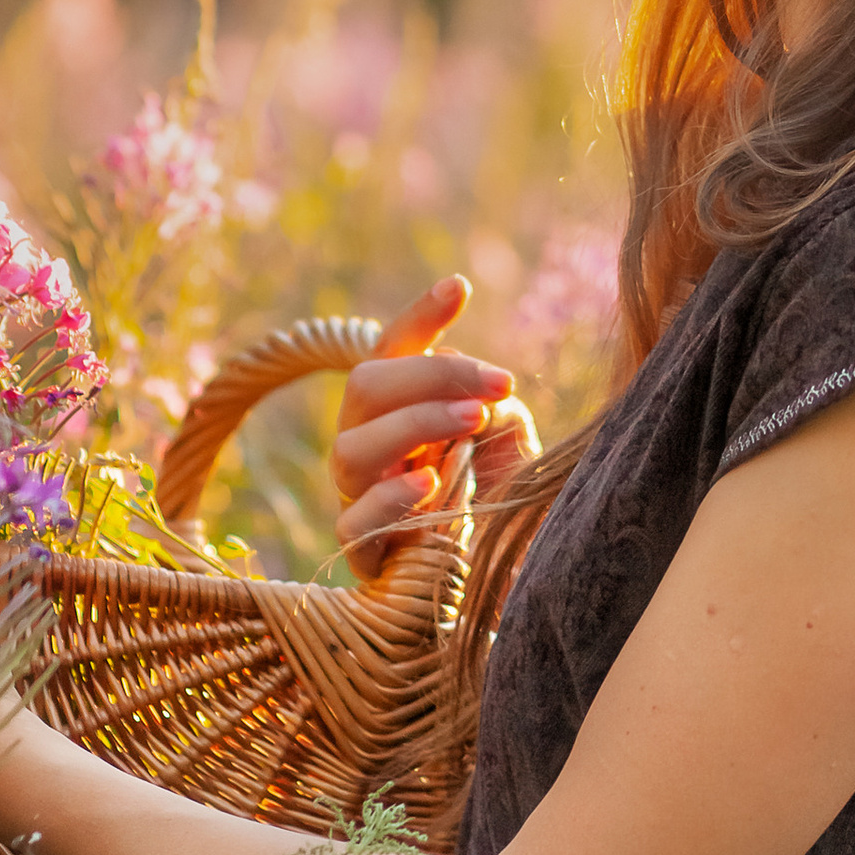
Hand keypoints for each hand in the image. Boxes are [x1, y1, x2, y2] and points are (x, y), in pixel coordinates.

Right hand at [332, 274, 534, 561]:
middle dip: (433, 376)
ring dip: (415, 426)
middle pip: (366, 385)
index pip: (395, 347)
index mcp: (395, 403)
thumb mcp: (502, 434)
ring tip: (473, 420)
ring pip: (351, 447)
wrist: (494, 568)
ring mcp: (355, 492)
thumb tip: (471, 384)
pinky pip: (354, 520)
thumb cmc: (492, 491)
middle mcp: (365, 439)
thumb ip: (487, 402)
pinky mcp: (360, 547)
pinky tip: (431, 484)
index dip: (420, 314)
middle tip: (499, 382)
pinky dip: (391, 497)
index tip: (459, 286)